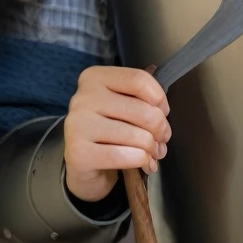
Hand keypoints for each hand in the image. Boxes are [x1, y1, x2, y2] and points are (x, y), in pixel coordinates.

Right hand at [64, 65, 170, 202]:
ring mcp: (79, 126)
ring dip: (153, 148)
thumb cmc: (106, 129)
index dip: (159, 98)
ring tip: (155, 153)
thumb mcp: (119, 104)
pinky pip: (124, 156)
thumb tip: (162, 111)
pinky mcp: (79, 154)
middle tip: (163, 139)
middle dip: (161, 128)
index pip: (138, 80)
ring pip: (136, 136)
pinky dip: (142, 160)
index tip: (163, 112)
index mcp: (94, 78)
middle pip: (142, 110)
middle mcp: (82, 98)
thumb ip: (139, 98)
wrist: (79, 164)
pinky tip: (145, 163)